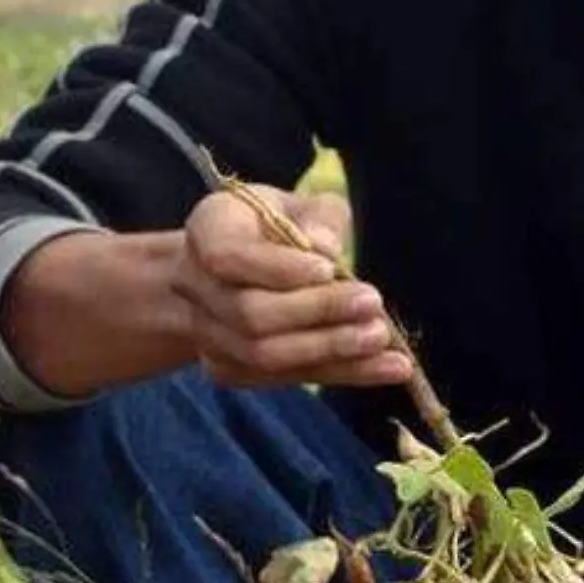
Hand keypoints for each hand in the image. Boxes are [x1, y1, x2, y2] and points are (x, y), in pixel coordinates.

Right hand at [171, 185, 413, 388]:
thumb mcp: (302, 204)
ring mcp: (207, 333)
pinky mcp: (230, 369)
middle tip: (372, 304)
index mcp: (208, 230)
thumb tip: (326, 248)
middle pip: (249, 313)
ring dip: (331, 349)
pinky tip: (390, 367)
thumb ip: (319, 218)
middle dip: (317, 311)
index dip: (279, 268)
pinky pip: (286, 378)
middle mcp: (193, 285)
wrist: (240, 270)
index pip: (228, 257)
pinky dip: (341, 373)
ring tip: (383, 340)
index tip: (331, 268)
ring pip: (263, 355)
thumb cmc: (280, 224)